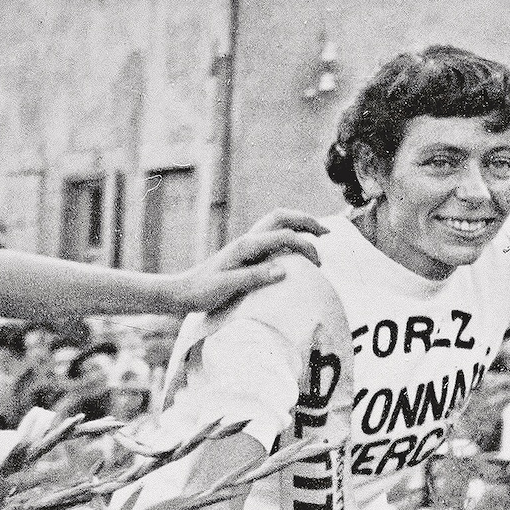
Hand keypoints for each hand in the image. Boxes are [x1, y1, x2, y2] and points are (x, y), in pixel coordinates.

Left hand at [164, 210, 326, 313]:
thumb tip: (283, 270)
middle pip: (281, 217)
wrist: (183, 292)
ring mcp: (247, 245)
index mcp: (247, 246)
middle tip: (326, 233)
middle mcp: (248, 240)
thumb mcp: (227, 287)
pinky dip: (289, 235)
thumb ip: (254, 278)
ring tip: (318, 234)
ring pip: (277, 223)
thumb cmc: (202, 292)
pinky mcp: (245, 253)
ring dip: (298, 224)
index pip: (285, 237)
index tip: (316, 266)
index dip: (305, 247)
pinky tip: (296, 247)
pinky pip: (272, 235)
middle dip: (306, 221)